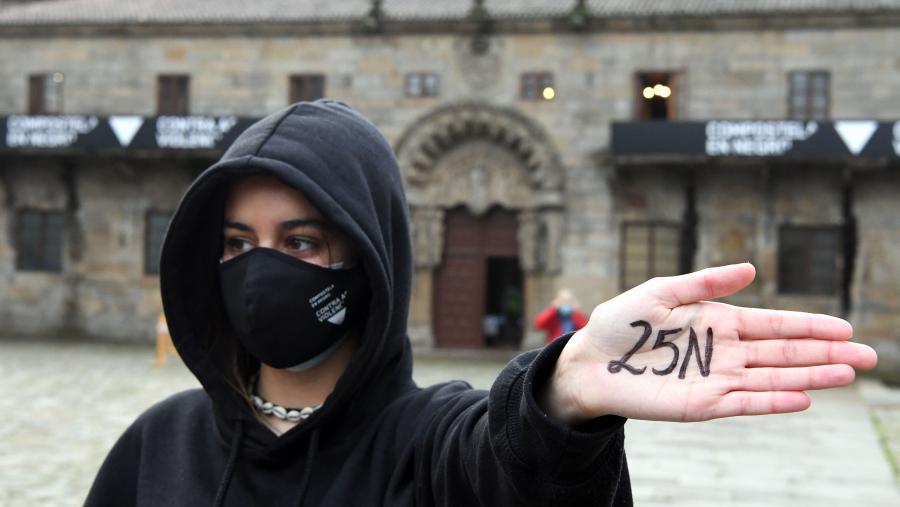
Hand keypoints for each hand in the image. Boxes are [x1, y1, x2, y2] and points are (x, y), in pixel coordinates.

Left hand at [542, 263, 877, 423]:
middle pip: (783, 354)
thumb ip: (705, 282)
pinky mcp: (701, 404)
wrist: (588, 361)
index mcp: (717, 322)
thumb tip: (751, 269)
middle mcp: (724, 352)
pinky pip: (744, 403)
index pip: (773, 325)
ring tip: (847, 374)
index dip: (808, 327)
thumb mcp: (661, 291)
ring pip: (772, 379)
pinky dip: (772, 401)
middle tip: (867, 356)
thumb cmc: (621, 324)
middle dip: (824, 354)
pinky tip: (803, 398)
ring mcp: (716, 379)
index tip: (844, 328)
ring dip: (810, 378)